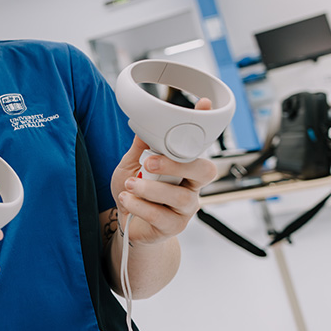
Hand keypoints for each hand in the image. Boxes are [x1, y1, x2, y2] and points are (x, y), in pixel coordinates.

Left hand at [110, 98, 218, 245]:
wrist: (126, 222)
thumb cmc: (132, 190)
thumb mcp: (130, 165)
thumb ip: (139, 149)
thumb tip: (143, 126)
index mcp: (184, 167)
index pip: (199, 145)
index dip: (203, 126)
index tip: (204, 104)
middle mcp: (191, 186)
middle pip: (205, 171)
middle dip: (178, 165)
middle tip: (150, 164)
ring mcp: (185, 208)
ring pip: (181, 196)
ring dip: (151, 188)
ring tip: (130, 184)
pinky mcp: (173, 227)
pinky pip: (162, 216)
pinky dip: (140, 206)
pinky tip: (127, 200)